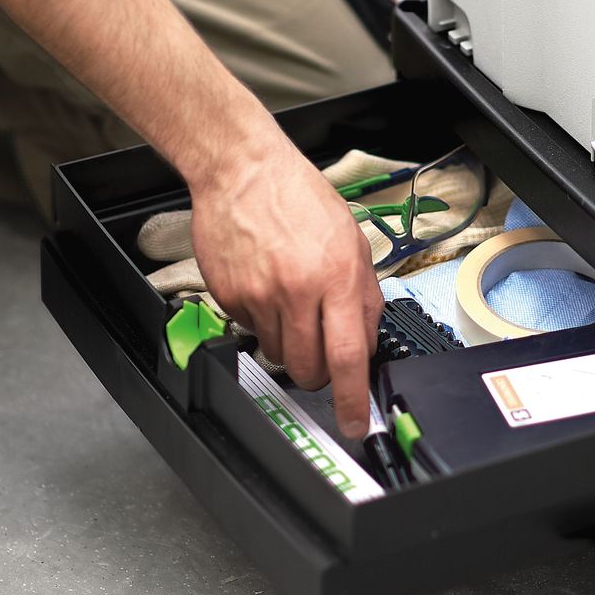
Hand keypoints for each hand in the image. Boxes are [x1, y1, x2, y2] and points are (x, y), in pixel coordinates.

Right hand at [189, 136, 382, 437]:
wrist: (242, 171)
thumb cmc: (299, 199)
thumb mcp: (351, 241)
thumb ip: (363, 296)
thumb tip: (365, 344)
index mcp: (336, 277)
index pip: (347, 357)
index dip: (351, 399)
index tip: (354, 423)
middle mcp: (298, 291)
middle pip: (308, 368)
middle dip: (318, 375)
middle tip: (321, 355)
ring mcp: (259, 295)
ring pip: (277, 355)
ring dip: (289, 345)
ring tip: (291, 304)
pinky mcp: (229, 295)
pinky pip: (250, 332)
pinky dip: (262, 322)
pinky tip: (267, 287)